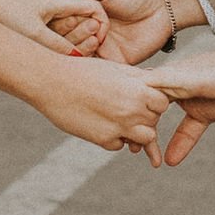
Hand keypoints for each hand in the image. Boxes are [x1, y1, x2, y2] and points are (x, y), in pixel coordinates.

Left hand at [0, 0, 108, 54]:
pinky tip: (51, 61)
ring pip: (65, 30)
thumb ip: (58, 47)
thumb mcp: (33, 33)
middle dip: (86, 37)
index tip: (98, 41)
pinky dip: (55, 46)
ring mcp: (41, 14)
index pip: (92, 8)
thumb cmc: (3, 10)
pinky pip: (50, 35)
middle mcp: (53, 5)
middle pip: (80, 21)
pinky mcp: (30, 22)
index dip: (100, 24)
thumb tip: (79, 61)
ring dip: (70, 43)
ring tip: (71, 60)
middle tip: (89, 52)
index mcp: (58, 0)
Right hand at [28, 51, 172, 160]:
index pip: (162, 103)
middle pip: (154, 121)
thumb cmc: (83, 71)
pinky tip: (101, 124)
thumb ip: (137, 78)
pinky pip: (119, 145)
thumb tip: (154, 83)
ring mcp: (119, 127)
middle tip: (126, 107)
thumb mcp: (114, 69)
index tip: (142, 97)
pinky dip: (114, 138)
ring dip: (135, 132)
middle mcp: (132, 110)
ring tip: (120, 120)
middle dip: (145, 116)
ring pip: (144, 139)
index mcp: (137, 90)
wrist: (51, 82)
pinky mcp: (103, 139)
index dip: (154, 101)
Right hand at [56, 0, 182, 65]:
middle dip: (73, 34)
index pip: (60, 24)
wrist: (164, 8)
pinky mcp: (114, 63)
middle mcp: (87, 33)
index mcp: (83, 15)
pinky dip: (93, 62)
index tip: (72, 15)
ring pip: (78, 56)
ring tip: (97, 37)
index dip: (61, 21)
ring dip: (82, 46)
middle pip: (65, 41)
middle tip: (92, 25)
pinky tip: (99, 48)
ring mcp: (100, 49)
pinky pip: (97, 69)